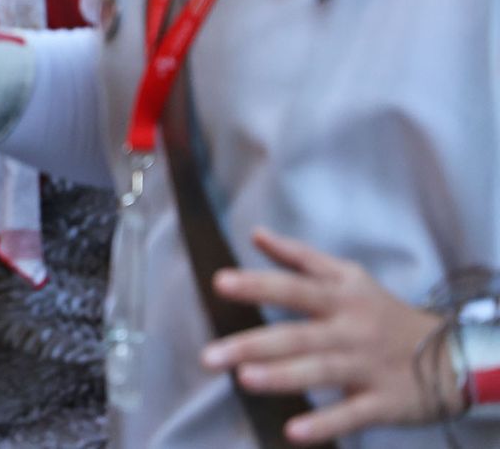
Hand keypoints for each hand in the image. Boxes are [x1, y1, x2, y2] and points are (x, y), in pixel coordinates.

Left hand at [200, 228, 462, 443]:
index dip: (257, 284)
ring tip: (244, 380)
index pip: (293, 287)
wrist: (452, 354)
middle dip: (252, 345)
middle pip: (297, 335)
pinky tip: (294, 432)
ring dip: (283, 377)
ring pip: (321, 372)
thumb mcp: (349, 277)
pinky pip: (351, 414)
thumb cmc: (384, 312)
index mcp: (340, 297)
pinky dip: (325, 424)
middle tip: (210, 355)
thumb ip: (300, 256)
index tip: (219, 282)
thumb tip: (256, 234)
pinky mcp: (384, 402)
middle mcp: (350, 330)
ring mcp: (367, 366)